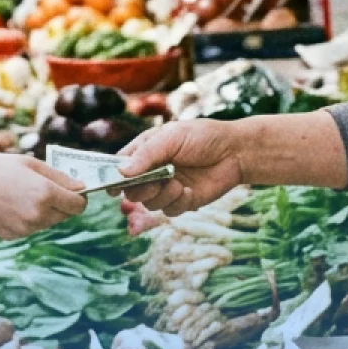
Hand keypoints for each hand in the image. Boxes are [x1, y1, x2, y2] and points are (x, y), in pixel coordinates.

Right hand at [0, 154, 86, 238]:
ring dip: (45, 212)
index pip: (78, 205)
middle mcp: (38, 216)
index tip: (72, 190)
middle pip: (66, 216)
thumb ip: (59, 177)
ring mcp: (25, 229)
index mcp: (46, 194)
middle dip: (61, 203)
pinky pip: (30, 228)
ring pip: (48, 223)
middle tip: (44, 189)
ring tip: (23, 195)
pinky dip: (27, 219)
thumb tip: (81, 187)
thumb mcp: (31, 163)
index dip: (79, 197)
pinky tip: (11, 205)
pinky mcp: (12, 236)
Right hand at [116, 120, 246, 215]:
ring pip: (148, 203)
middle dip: (141, 189)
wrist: (235, 152)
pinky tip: (189, 190)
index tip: (112, 187)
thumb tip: (122, 173)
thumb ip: (146, 155)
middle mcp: (152, 171)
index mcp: (144, 151)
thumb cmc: (202, 137)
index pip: (119, 166)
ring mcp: (166, 187)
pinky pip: (168, 211)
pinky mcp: (181, 201)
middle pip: (130, 190)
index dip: (113, 177)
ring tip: (178, 182)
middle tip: (156, 181)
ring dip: (162, 195)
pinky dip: (178, 202)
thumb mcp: (171, 137)